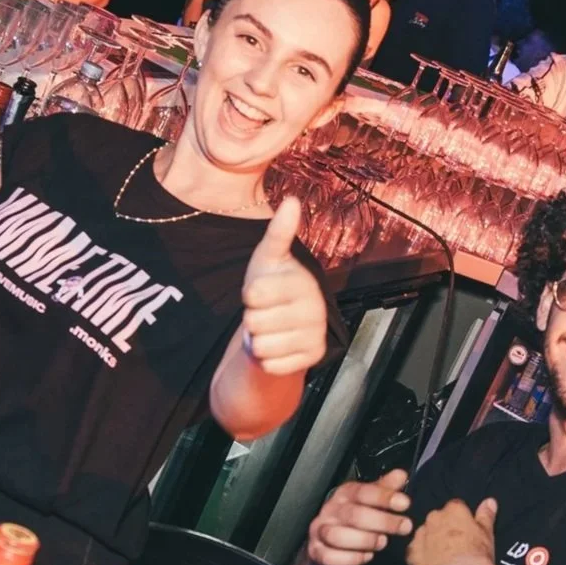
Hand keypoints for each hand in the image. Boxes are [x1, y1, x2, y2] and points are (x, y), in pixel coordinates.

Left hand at [241, 197, 327, 375]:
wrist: (283, 328)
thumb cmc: (272, 288)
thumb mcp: (268, 259)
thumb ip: (278, 233)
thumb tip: (292, 200)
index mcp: (303, 282)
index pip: (254, 295)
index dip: (249, 296)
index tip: (260, 292)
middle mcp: (315, 309)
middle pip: (254, 322)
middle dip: (253, 320)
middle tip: (267, 314)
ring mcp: (316, 335)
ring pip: (261, 346)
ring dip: (259, 340)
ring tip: (271, 330)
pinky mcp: (313, 359)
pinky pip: (271, 364)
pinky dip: (267, 359)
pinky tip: (278, 347)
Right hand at [306, 470, 412, 564]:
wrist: (330, 546)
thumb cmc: (355, 520)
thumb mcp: (371, 502)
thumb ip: (385, 489)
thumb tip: (401, 475)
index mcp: (344, 494)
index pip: (363, 492)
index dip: (384, 497)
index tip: (404, 503)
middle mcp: (330, 510)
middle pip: (354, 514)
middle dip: (382, 521)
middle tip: (404, 527)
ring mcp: (320, 531)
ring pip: (337, 536)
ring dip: (364, 540)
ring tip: (383, 542)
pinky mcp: (316, 552)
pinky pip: (329, 557)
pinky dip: (350, 558)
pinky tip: (367, 556)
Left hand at [406, 498, 497, 564]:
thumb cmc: (477, 555)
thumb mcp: (487, 532)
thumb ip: (485, 514)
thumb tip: (489, 502)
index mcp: (453, 510)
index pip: (454, 507)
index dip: (459, 520)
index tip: (463, 531)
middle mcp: (434, 518)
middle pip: (436, 519)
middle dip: (443, 529)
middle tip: (454, 545)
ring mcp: (420, 535)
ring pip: (423, 534)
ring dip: (430, 542)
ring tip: (443, 557)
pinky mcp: (411, 553)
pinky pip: (413, 552)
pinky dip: (420, 557)